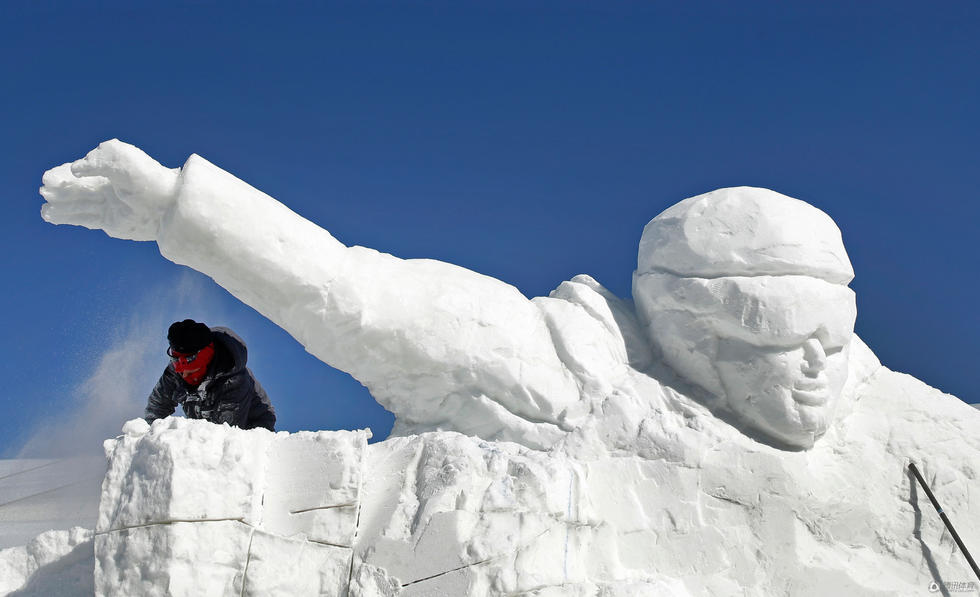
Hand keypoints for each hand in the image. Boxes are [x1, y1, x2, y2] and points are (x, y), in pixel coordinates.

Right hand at [40, 139, 179, 240]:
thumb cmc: (146, 177)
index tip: (48, 176)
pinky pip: (84, 219)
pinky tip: (50, 215)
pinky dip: (67, 217)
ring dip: (61, 205)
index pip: (84, 172)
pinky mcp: (111, 223)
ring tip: (44, 207)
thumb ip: (95, 161)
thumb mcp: (119, 159)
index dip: (66, 174)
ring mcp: (110, 207)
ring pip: (79, 206)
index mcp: (114, 171)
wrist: (167, 204)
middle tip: (44, 189)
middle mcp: (111, 189)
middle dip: (61, 189)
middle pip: (80, 189)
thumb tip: (75, 170)